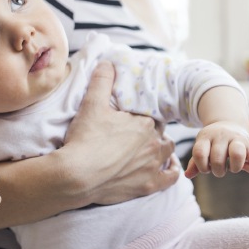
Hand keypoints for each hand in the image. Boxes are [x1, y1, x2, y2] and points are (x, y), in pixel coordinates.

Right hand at [60, 61, 179, 205]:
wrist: (77, 175)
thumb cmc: (85, 139)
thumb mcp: (91, 104)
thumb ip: (102, 81)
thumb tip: (108, 63)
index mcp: (145, 122)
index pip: (152, 115)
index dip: (143, 116)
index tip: (132, 120)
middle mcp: (154, 142)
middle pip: (160, 132)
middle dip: (151, 131)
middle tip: (135, 134)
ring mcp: (153, 165)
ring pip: (168, 151)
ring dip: (162, 148)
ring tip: (150, 147)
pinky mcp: (149, 185)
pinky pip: (171, 177)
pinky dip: (171, 171)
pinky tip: (167, 167)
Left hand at [185, 121, 248, 178]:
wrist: (230, 122)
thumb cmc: (213, 141)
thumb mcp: (202, 146)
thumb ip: (195, 161)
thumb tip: (187, 175)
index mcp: (206, 136)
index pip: (200, 153)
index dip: (202, 167)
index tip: (206, 168)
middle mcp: (222, 135)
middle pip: (217, 158)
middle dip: (218, 171)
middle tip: (220, 169)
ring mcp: (238, 138)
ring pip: (237, 154)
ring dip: (234, 167)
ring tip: (232, 168)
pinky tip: (244, 166)